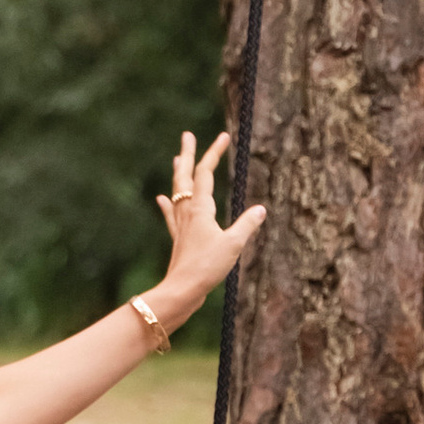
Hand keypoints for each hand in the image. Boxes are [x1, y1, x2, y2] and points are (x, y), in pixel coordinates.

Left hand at [151, 129, 264, 320]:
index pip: (206, 173)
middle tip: (187, 134)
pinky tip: (162, 199)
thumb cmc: (207, 267)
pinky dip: (168, 204)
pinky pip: (172, 215)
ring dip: (179, 174)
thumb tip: (261, 209)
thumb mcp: (234, 245)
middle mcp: (187, 212)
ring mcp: (180, 225)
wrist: (181, 289)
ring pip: (177, 192)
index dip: (214, 153)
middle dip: (188, 154)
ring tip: (178, 159)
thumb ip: (247, 225)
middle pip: (186, 176)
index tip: (223, 136)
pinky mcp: (178, 238)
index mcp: (201, 209)